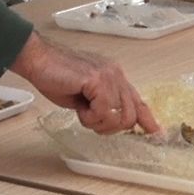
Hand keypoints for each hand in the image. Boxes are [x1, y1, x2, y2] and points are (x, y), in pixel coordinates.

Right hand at [10, 34, 159, 134]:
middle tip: (91, 121)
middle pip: (131, 115)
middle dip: (111, 127)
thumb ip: (102, 104)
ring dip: (99, 123)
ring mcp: (109, 76)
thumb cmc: (56, 77)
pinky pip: (103, 112)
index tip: (155, 133)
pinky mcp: (97, 80)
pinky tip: (79, 108)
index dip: (147, 119)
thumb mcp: (85, 96)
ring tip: (83, 113)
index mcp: (115, 77)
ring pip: (120, 117)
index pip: (138, 101)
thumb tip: (113, 120)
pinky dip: (90, 118)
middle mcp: (116, 75)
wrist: (38, 61)